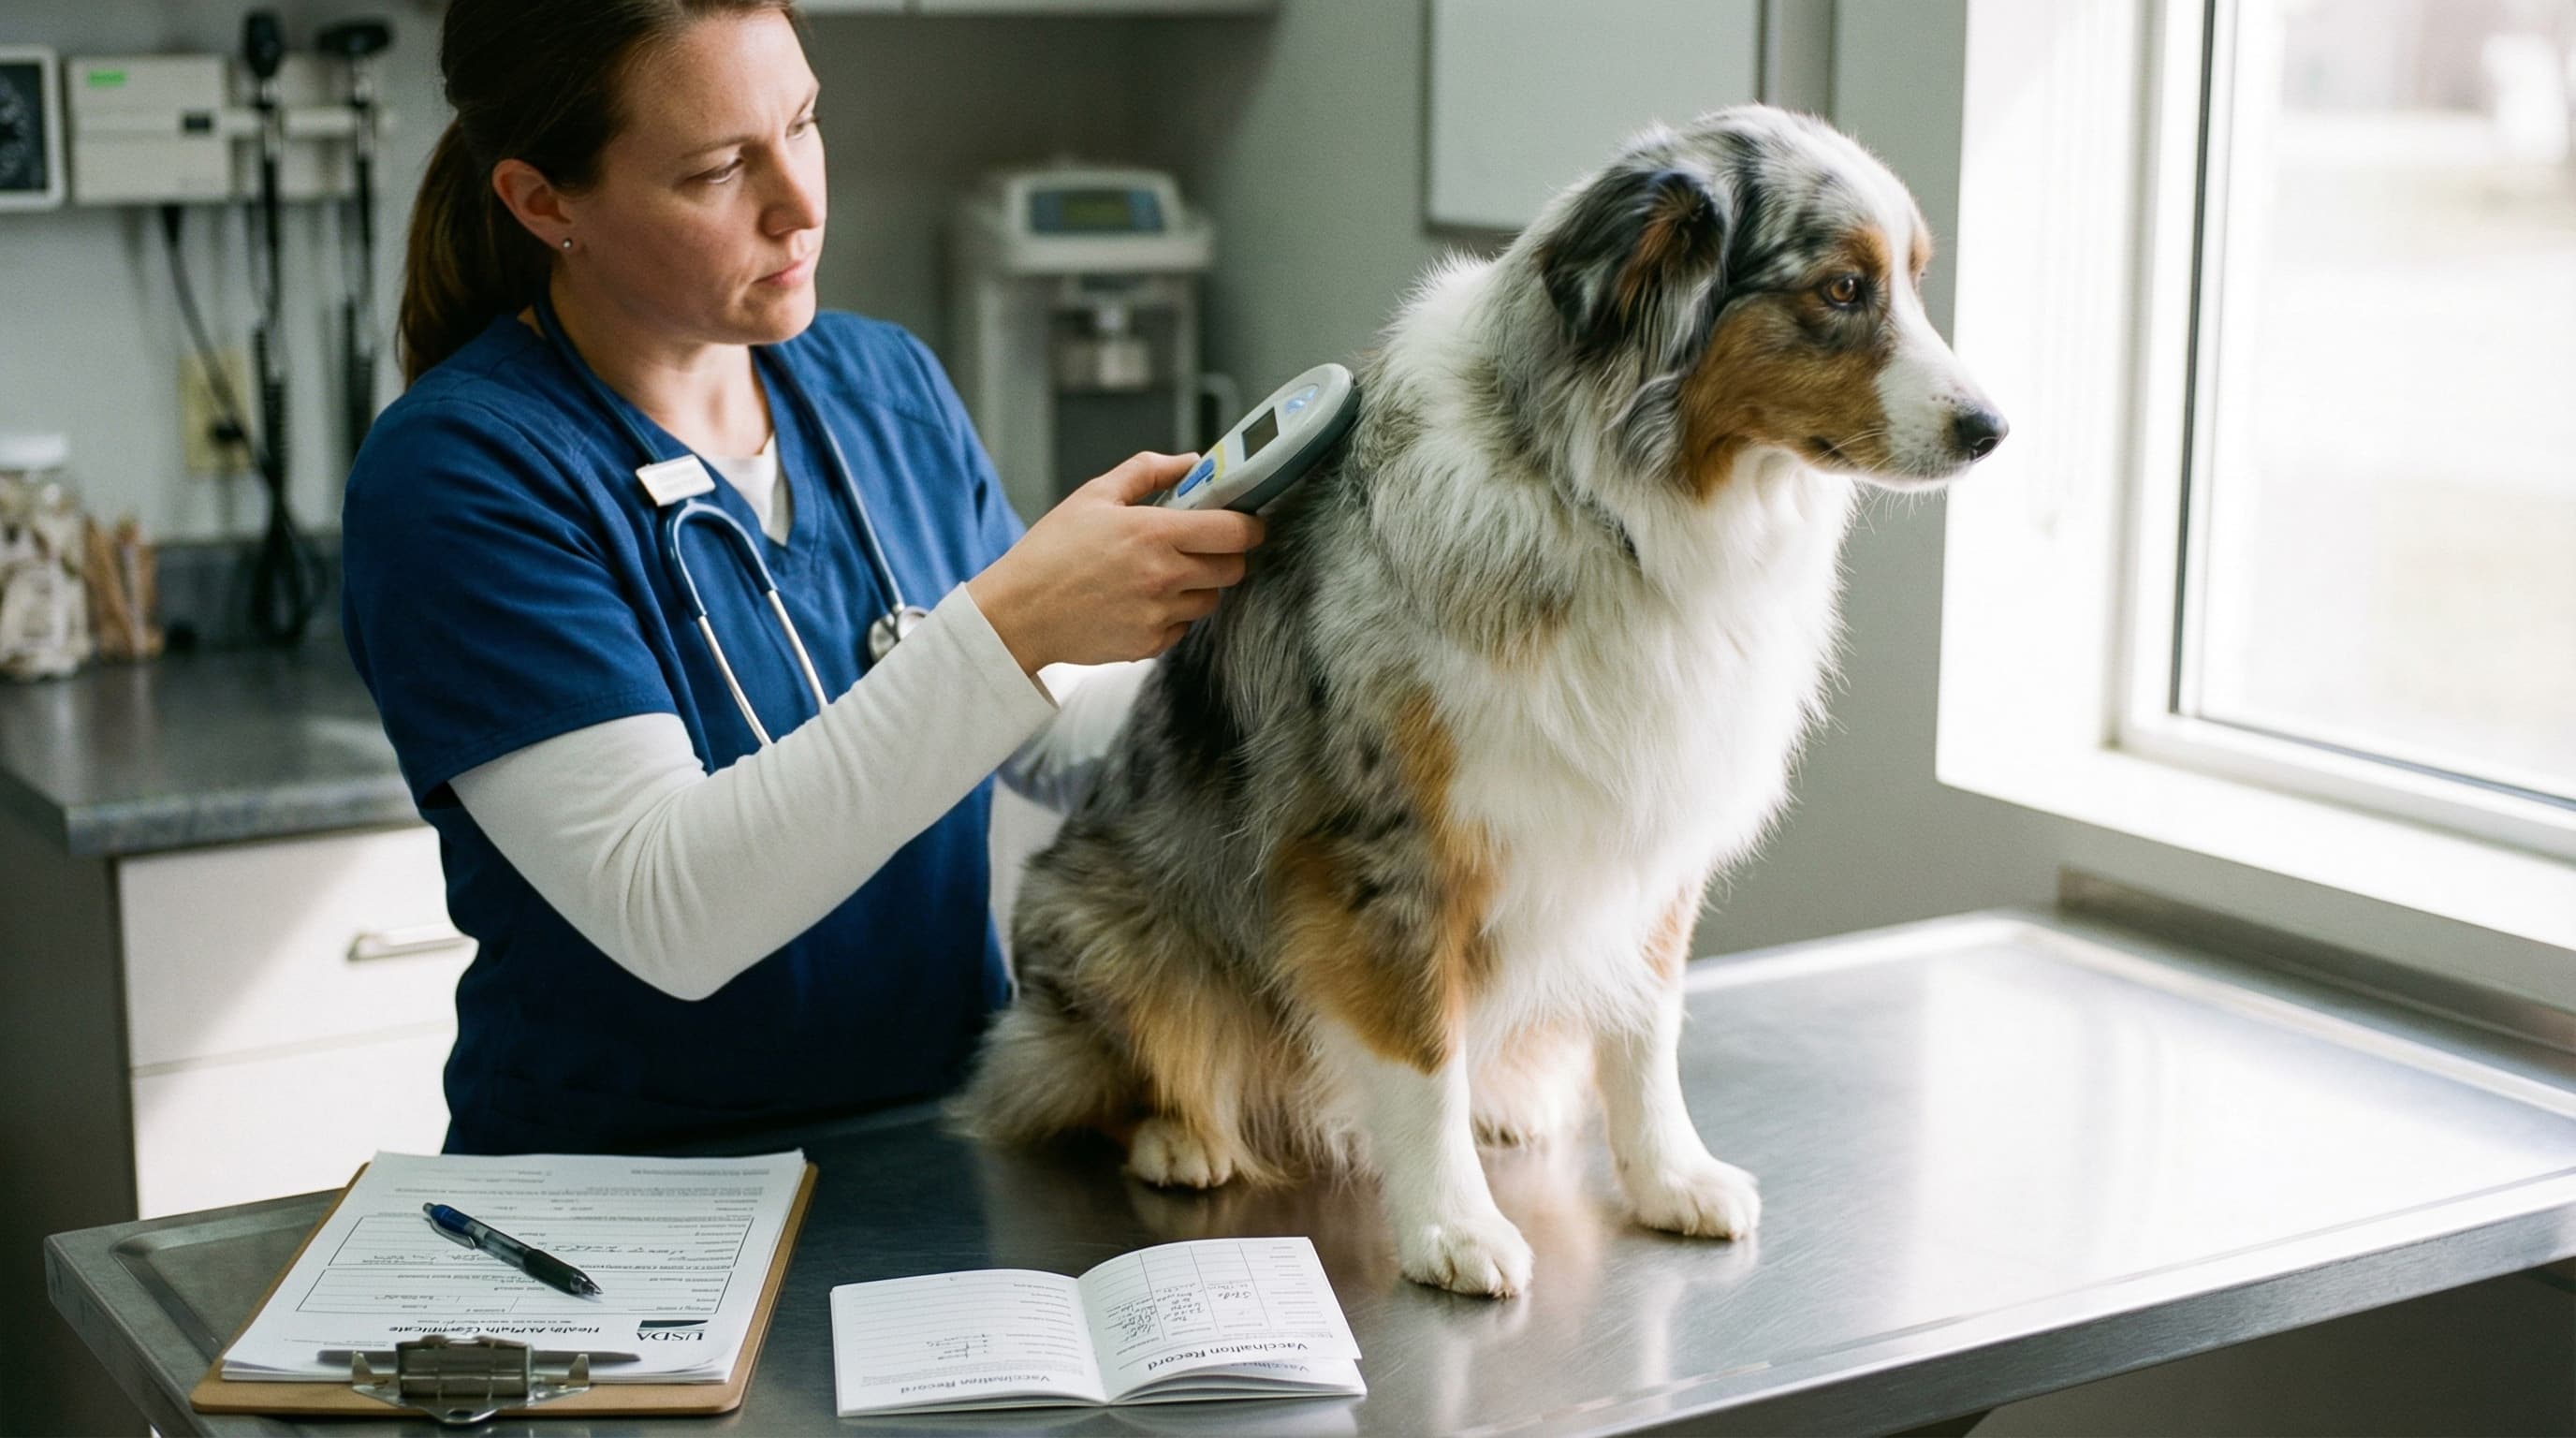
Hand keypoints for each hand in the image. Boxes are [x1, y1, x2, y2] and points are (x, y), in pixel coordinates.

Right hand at [967, 452, 1266, 672]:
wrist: (1018, 613)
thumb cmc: (1051, 552)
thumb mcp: (1095, 495)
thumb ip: (1148, 470)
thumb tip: (1191, 461)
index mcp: (1154, 533)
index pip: (1234, 531)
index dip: (1250, 526)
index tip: (1247, 523)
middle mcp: (1163, 576)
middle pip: (1233, 568)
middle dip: (1226, 555)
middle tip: (1203, 546)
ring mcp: (1158, 614)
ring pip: (1210, 599)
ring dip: (1199, 586)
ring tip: (1162, 574)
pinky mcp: (1149, 644)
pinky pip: (1182, 626)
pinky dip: (1172, 614)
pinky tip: (1141, 600)